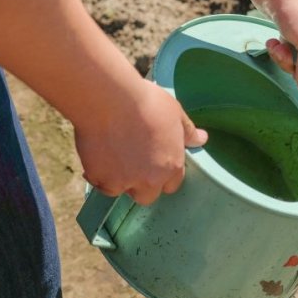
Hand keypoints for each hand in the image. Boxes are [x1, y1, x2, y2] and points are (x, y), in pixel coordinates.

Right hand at [75, 81, 207, 205]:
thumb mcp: (176, 113)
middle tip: (131, 163)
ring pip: (119, 191)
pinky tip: (96, 156)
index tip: (154, 163)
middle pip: (146, 196)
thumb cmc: (146, 103)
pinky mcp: (98, 177)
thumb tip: (201, 139)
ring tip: (112, 157)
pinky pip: (97, 182)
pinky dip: (97, 174)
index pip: (171, 185)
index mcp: (171, 166)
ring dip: (116, 180)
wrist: (110, 100)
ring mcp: (122, 181)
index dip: (163, 175)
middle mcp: (149, 180)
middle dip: (140, 184)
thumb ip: (188, 132)